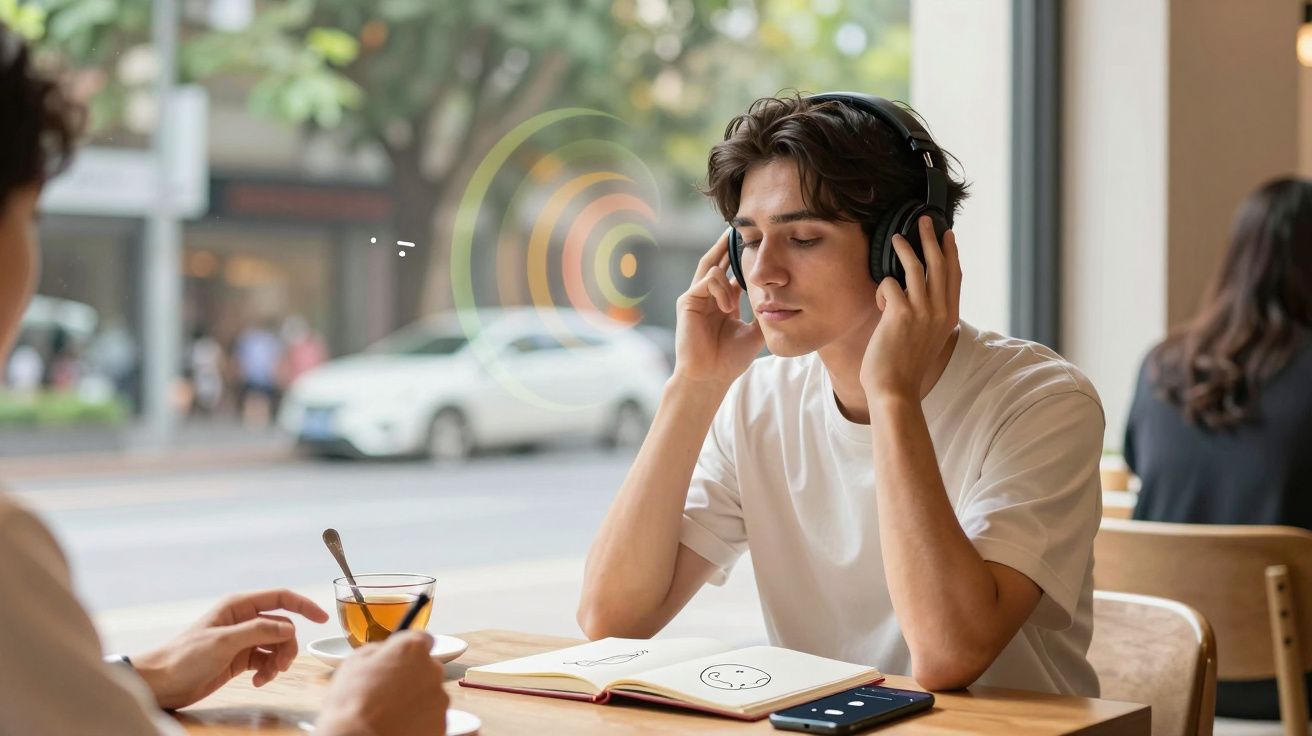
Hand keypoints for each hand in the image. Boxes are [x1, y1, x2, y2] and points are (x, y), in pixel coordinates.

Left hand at [132, 589, 328, 709]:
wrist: (163, 682)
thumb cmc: (186, 657)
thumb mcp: (224, 642)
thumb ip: (259, 631)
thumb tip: (290, 628)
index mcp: (239, 606)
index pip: (281, 598)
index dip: (304, 605)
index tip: (322, 619)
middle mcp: (244, 620)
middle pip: (283, 626)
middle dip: (287, 646)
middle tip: (281, 665)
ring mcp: (243, 639)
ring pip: (277, 645)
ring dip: (278, 661)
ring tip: (266, 676)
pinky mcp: (240, 659)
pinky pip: (266, 660)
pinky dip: (267, 671)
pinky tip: (257, 682)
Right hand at [316, 631, 448, 735]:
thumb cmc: (352, 703)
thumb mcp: (354, 662)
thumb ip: (379, 650)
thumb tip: (386, 652)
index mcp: (413, 649)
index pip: (422, 639)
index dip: (408, 650)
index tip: (398, 659)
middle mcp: (433, 670)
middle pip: (427, 668)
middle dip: (412, 675)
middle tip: (388, 690)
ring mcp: (440, 699)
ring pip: (429, 694)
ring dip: (415, 699)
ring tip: (390, 712)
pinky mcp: (441, 724)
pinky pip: (430, 716)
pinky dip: (419, 720)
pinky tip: (398, 724)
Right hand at [672, 228, 764, 387]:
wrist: (711, 376)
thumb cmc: (730, 359)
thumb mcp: (755, 332)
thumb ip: (764, 313)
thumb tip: (783, 300)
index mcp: (724, 300)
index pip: (733, 271)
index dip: (742, 257)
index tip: (757, 243)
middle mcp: (708, 295)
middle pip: (717, 260)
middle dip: (727, 244)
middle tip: (739, 227)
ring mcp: (696, 297)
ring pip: (711, 267)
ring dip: (728, 280)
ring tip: (734, 305)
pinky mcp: (688, 301)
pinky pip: (707, 281)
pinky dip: (720, 290)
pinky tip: (728, 308)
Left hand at [860, 216, 961, 399]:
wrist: (895, 389)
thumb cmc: (905, 368)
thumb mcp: (927, 339)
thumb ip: (928, 317)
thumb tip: (916, 295)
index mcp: (949, 317)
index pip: (954, 276)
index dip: (951, 253)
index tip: (948, 235)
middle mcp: (940, 311)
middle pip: (939, 265)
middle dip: (932, 239)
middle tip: (925, 220)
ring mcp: (922, 311)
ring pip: (916, 267)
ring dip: (906, 248)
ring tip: (896, 237)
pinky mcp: (901, 313)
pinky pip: (890, 285)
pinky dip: (882, 291)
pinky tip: (880, 304)